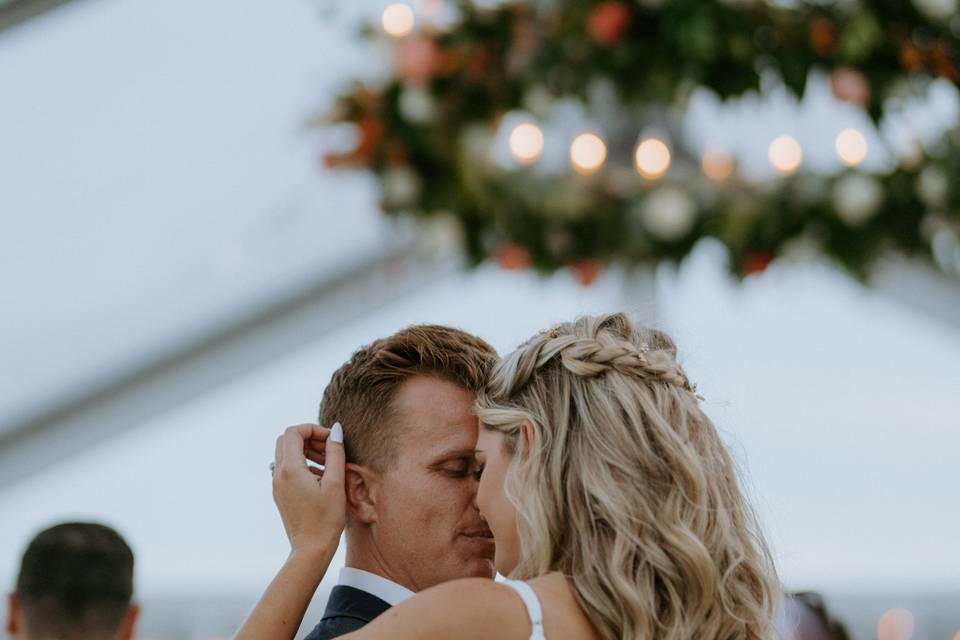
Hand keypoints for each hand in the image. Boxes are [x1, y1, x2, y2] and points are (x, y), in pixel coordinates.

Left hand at [272, 423, 345, 554]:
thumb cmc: (326, 519)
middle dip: (309, 438)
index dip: (313, 429)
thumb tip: (335, 431)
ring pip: (286, 454)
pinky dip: (303, 464)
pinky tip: (322, 477)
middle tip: (329, 448)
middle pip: (287, 440)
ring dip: (306, 451)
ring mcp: (277, 485)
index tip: (331, 439)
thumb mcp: (335, 483)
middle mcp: (278, 475)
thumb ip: (335, 453)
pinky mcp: (281, 494)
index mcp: (290, 469)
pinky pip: (288, 469)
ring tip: (329, 463)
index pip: (294, 432)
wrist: (311, 549)